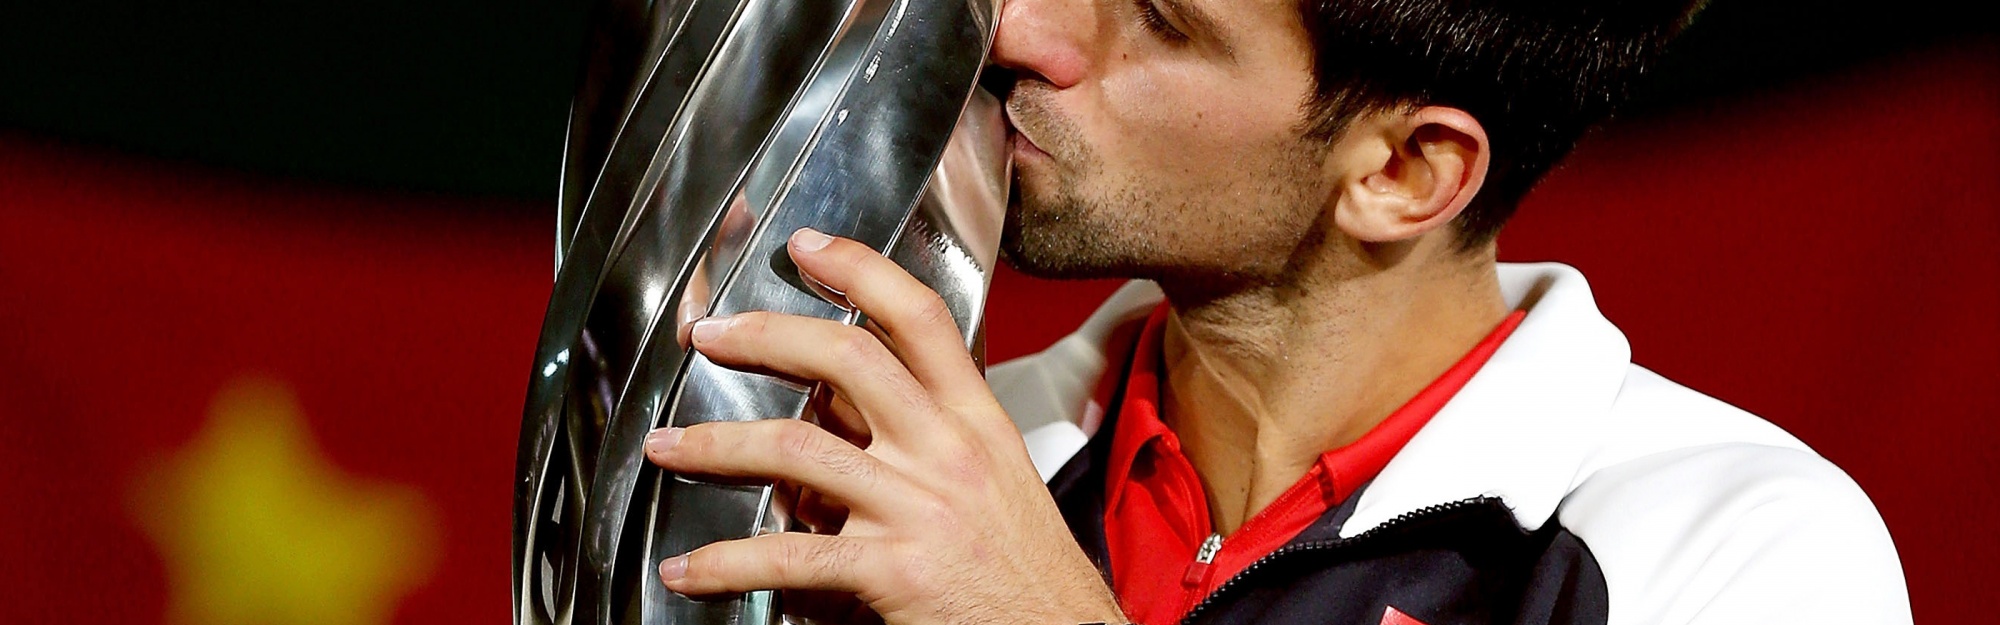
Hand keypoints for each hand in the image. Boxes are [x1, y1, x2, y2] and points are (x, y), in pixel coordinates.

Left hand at [645, 227, 1126, 624]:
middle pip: (847, 357)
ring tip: (666, 445)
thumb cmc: (1026, 568)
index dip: (860, 268)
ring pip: (796, 449)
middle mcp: (946, 450)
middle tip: (709, 336)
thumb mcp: (995, 478)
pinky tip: (689, 569)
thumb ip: (925, 438)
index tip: (807, 246)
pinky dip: (724, 563)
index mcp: (975, 420)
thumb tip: (839, 414)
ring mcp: (918, 507)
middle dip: (764, 336)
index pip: (919, 317)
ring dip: (715, 445)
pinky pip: (789, 556)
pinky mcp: (895, 569)